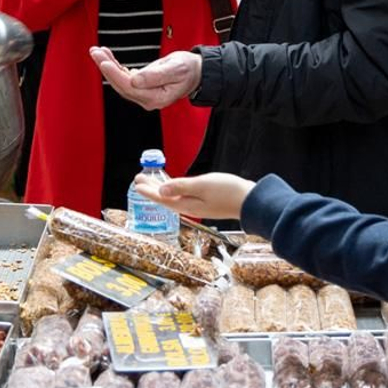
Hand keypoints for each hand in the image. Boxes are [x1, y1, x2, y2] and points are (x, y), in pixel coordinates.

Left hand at [92, 47, 201, 109]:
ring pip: (120, 81)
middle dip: (106, 67)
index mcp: (156, 97)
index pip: (129, 86)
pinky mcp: (142, 88)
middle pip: (120, 84)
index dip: (114, 73)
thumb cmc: (188, 69)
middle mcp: (147, 99)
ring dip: (107, 66)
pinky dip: (115, 67)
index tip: (103, 61)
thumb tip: (136, 79)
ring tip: (98, 51)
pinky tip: (108, 57)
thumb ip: (156, 75)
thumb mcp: (176, 69)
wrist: (196, 72)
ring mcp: (144, 95)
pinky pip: (124, 78)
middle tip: (95, 52)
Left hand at [133, 172, 255, 220]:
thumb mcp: (202, 185)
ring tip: (152, 182)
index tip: (136, 183)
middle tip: (139, 179)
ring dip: (162, 190)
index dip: (148, 191)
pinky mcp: (206, 203)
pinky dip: (174, 191)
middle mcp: (191, 208)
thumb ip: (181, 187)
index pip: (162, 198)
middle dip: (152, 189)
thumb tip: (161, 191)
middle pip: (166, 198)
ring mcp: (198, 206)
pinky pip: (183, 197)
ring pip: (174, 198)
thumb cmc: (228, 191)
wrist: (250, 201)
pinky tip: (174, 187)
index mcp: (187, 205)